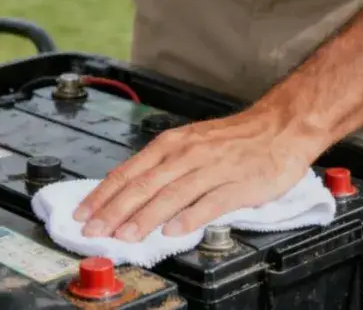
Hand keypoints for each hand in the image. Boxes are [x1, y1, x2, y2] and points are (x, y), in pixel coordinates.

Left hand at [72, 110, 330, 240]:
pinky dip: (189, 217)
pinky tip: (173, 231)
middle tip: (95, 230)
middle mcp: (186, 154)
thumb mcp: (188, 143)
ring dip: (144, 217)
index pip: (127, 172)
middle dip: (114, 211)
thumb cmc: (232, 138)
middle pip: (143, 185)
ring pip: (170, 195)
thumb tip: (127, 189)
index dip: (103, 195)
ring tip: (125, 235)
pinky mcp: (238, 185)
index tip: (83, 214)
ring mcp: (211, 169)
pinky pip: (210, 203)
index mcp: (170, 144)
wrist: (279, 126)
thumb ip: (159, 166)